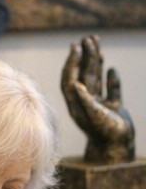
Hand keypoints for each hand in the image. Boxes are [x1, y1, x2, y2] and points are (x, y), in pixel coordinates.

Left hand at [61, 35, 134, 163]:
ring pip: (96, 79)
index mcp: (77, 102)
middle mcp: (86, 102)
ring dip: (96, 63)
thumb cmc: (106, 134)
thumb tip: (76, 84)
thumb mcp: (95, 117)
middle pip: (83, 75)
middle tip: (87, 38)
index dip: (72, 62)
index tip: (75, 46)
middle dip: (85, 56)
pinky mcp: (112, 110)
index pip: (71, 77)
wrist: (118, 149)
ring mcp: (99, 105)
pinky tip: (111, 69)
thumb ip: (86, 100)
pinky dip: (111, 81)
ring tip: (96, 46)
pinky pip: (111, 92)